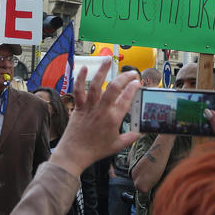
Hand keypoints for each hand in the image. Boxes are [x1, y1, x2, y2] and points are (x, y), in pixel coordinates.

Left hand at [49, 60, 141, 177]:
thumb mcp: (117, 146)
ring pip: (96, 85)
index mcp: (114, 119)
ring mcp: (89, 107)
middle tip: (131, 73)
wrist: (75, 154)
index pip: (127, 99)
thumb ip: (130, 138)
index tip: (138, 83)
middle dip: (124, 77)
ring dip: (102, 71)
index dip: (134, 88)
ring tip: (108, 60)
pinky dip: (80, 78)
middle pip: (114, 88)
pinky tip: (84, 68)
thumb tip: (140, 132)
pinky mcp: (78, 107)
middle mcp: (102, 110)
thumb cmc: (95, 150)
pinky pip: (78, 90)